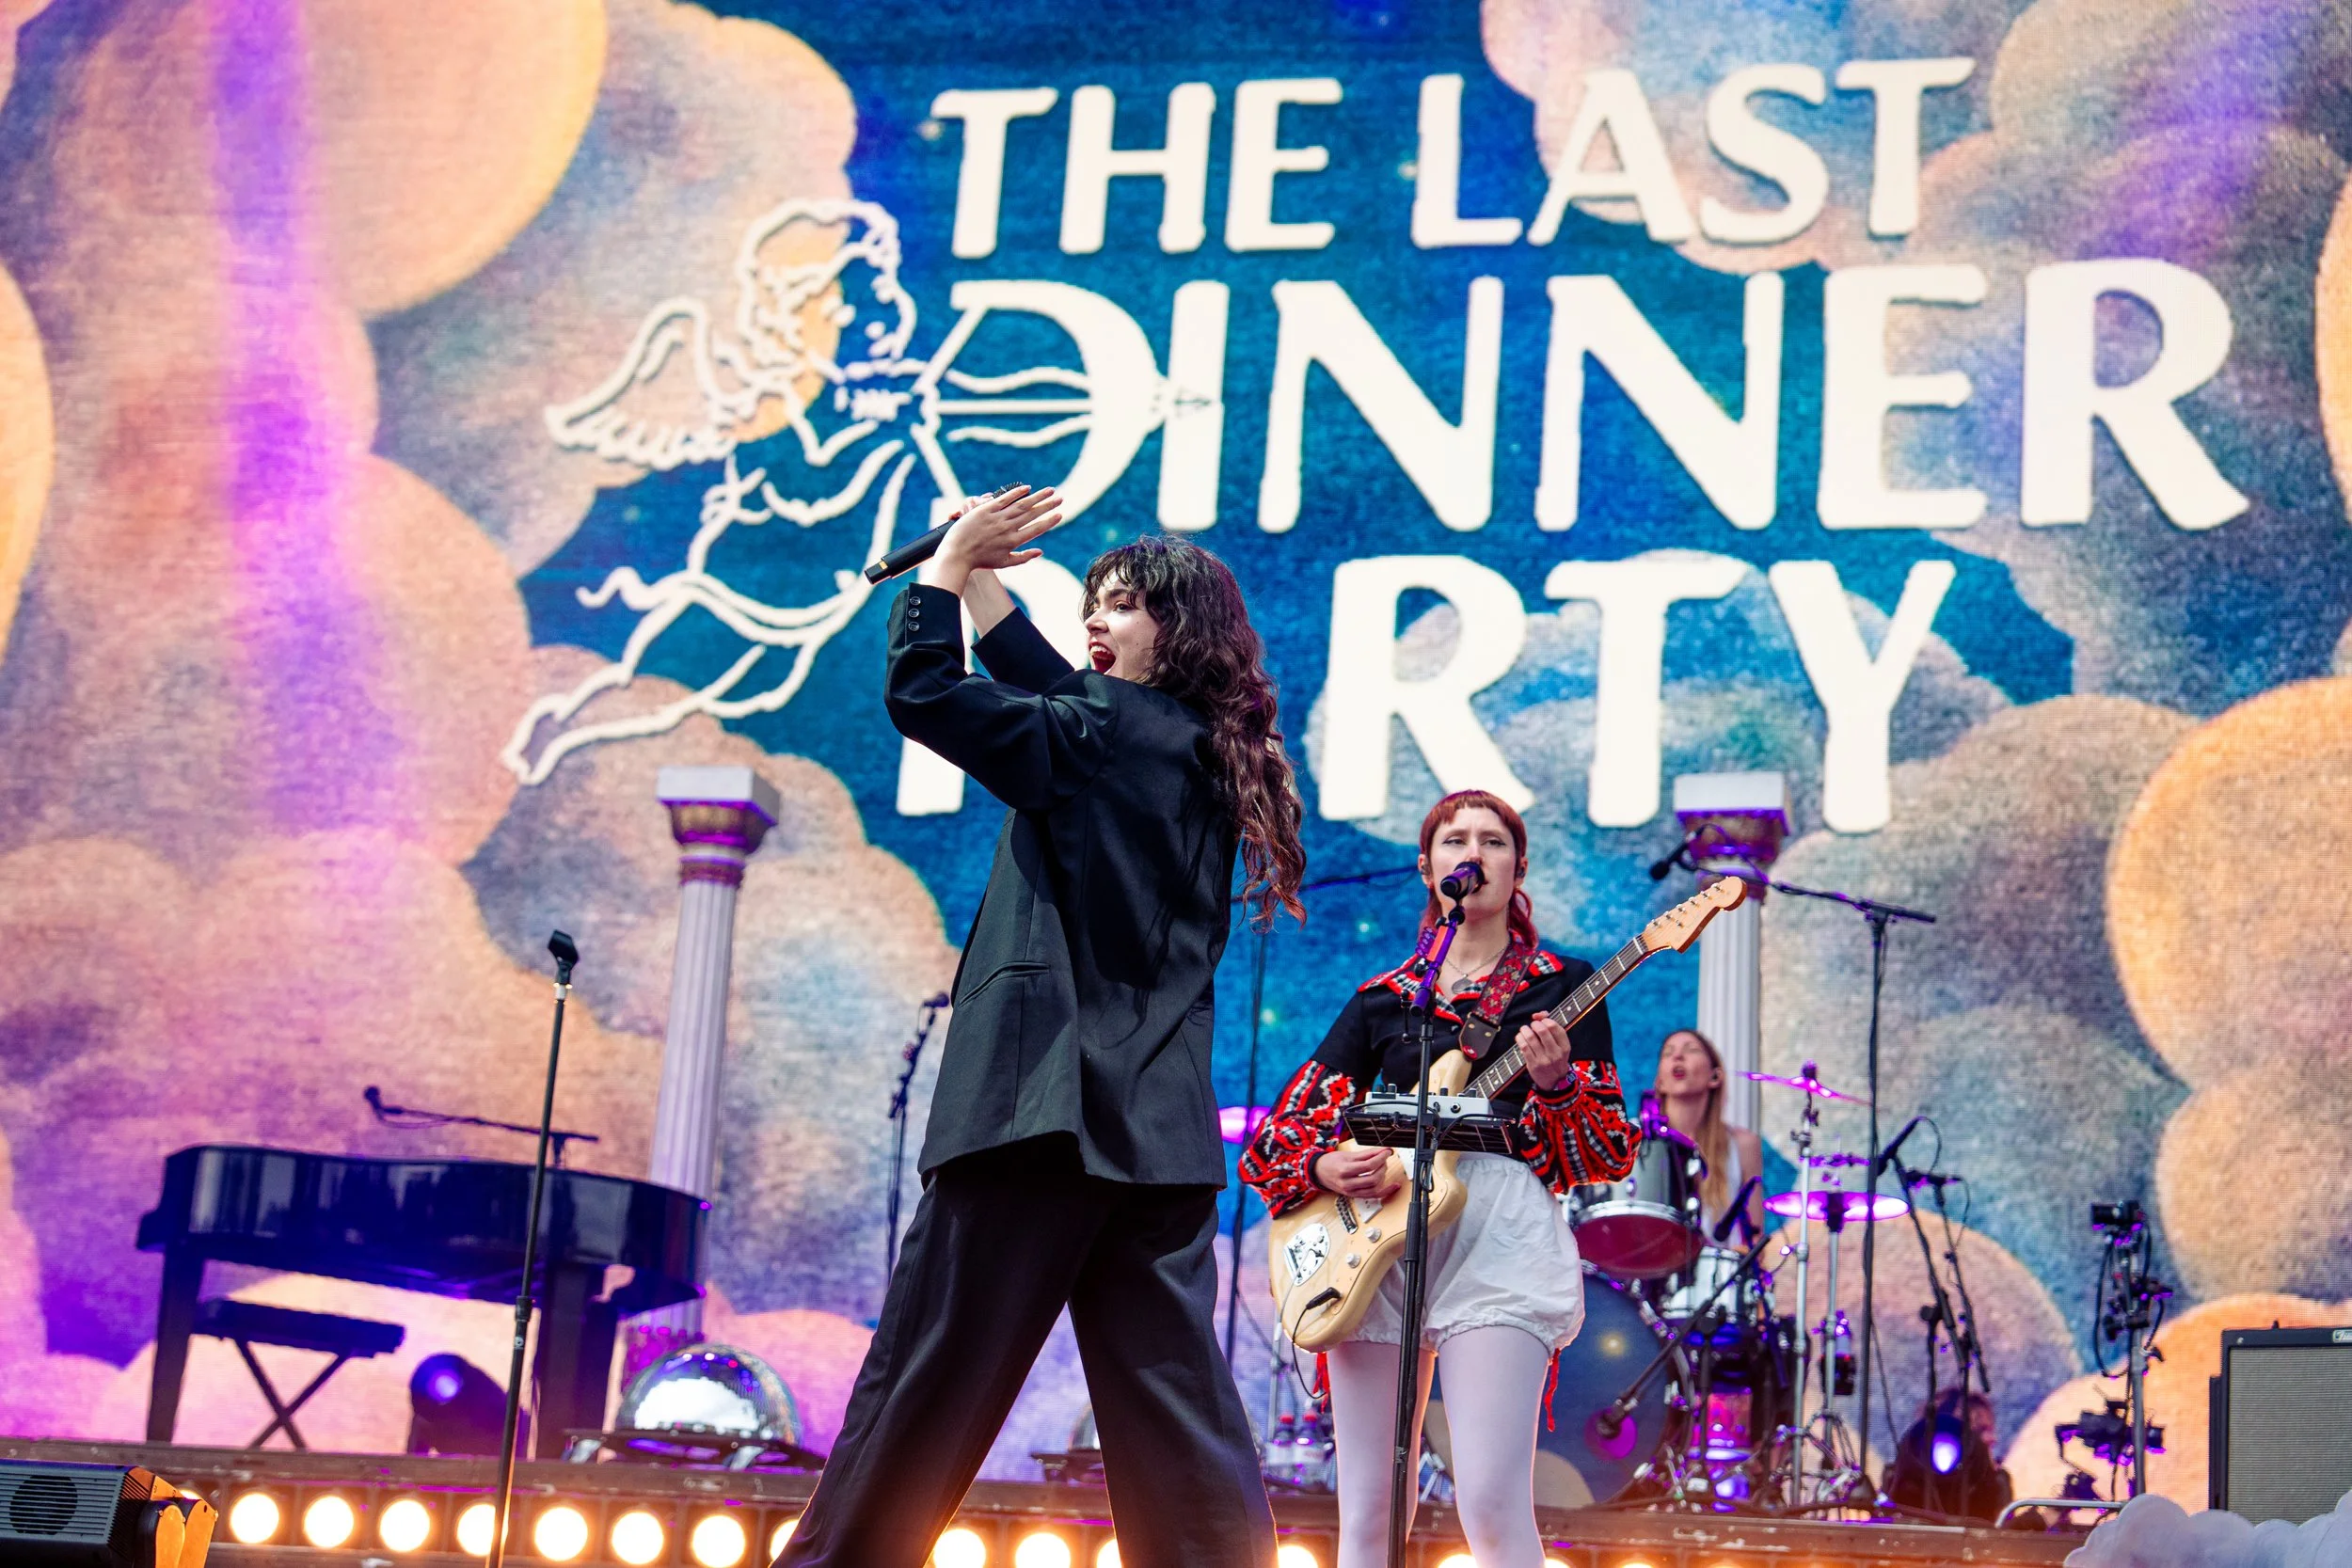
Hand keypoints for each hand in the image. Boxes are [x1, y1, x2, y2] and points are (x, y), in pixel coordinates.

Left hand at [932, 485, 1062, 580]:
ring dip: (1038, 497)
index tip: (1060, 515)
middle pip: (1032, 514)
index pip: (1036, 529)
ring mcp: (997, 518)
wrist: (958, 554)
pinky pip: (1004, 499)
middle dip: (1048, 505)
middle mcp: (1007, 528)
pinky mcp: (986, 510)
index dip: (1049, 521)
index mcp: (1013, 541)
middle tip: (1060, 498)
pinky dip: (1017, 493)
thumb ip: (1024, 557)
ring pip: (1022, 504)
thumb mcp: (1004, 563)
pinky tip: (1028, 488)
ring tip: (1050, 490)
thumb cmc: (980, 561)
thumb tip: (1040, 552)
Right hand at [1311, 1146, 1401, 1199]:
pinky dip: (1385, 1191)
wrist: (1319, 1173)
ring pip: (1374, 1188)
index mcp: (1344, 1170)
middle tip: (1384, 1159)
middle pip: (1373, 1178)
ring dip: (1383, 1177)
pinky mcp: (1355, 1196)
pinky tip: (1393, 1186)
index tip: (1387, 1152)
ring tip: (1383, 1168)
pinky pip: (1373, 1196)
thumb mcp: (1347, 1155)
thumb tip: (1382, 1151)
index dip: (1381, 1158)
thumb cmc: (1331, 1162)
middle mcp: (1347, 1184)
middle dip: (1383, 1167)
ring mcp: (1351, 1192)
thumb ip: (1366, 1154)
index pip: (1368, 1165)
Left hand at [1519, 1012, 1574, 1090]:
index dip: (1545, 1019)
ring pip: (1531, 1038)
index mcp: (1564, 1046)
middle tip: (1532, 1025)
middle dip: (1534, 1024)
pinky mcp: (1533, 1064)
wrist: (1555, 1081)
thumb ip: (1552, 1028)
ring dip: (1525, 1030)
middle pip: (1542, 1030)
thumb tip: (1538, 1014)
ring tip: (1524, 1030)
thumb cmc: (1556, 1058)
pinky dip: (1520, 1038)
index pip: (1555, 1027)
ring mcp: (1544, 1060)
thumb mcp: (1560, 1045)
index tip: (1541, 1020)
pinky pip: (1524, 1047)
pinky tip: (1520, 1037)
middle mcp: (1556, 1053)